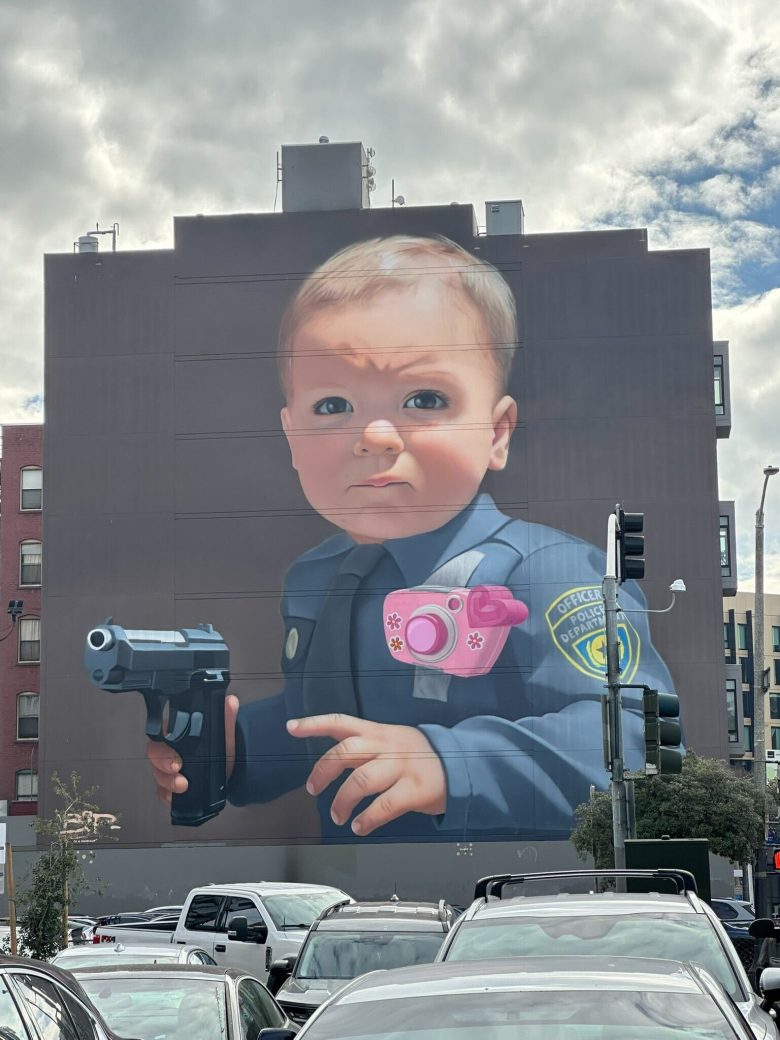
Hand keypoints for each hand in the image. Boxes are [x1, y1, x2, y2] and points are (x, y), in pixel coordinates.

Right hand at [147, 694, 238, 805]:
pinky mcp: (169, 785)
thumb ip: (226, 715)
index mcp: (175, 732)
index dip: (163, 749)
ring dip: (167, 783)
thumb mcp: (225, 731)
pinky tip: (175, 798)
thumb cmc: (221, 745)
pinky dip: (167, 796)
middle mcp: (168, 750)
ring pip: (157, 776)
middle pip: (155, 758)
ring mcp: (167, 769)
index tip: (177, 760)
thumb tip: (230, 702)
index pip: (160, 737)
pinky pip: (162, 792)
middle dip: (163, 768)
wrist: (231, 766)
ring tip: (183, 786)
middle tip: (178, 771)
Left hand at [287, 713, 445, 835]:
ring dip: (342, 801)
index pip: (341, 721)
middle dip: (322, 772)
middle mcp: (387, 746)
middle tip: (312, 790)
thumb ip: (365, 747)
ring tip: (338, 815)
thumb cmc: (420, 757)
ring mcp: (402, 766)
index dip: (314, 724)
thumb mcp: (393, 741)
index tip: (291, 727)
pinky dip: (366, 819)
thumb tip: (330, 764)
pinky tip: (360, 826)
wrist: (462, 766)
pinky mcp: (416, 789)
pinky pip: (383, 806)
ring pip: (361, 781)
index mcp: (378, 732)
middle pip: (346, 753)